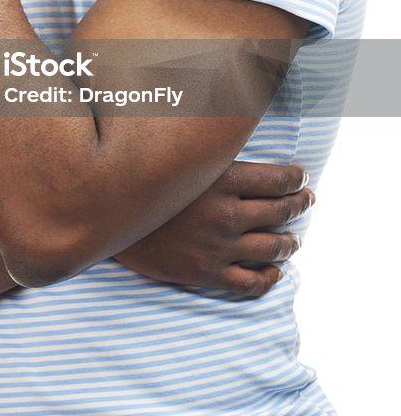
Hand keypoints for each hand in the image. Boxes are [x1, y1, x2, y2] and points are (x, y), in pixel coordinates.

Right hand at [114, 161, 313, 296]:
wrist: (107, 217)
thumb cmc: (145, 181)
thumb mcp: (181, 158)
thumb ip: (212, 150)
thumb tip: (234, 133)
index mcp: (222, 179)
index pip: (278, 179)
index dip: (296, 178)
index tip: (301, 176)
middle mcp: (226, 213)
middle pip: (281, 211)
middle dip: (300, 205)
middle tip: (307, 201)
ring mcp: (218, 246)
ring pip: (273, 248)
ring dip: (290, 243)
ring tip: (294, 239)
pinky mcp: (207, 272)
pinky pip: (250, 283)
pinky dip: (269, 279)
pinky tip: (274, 272)